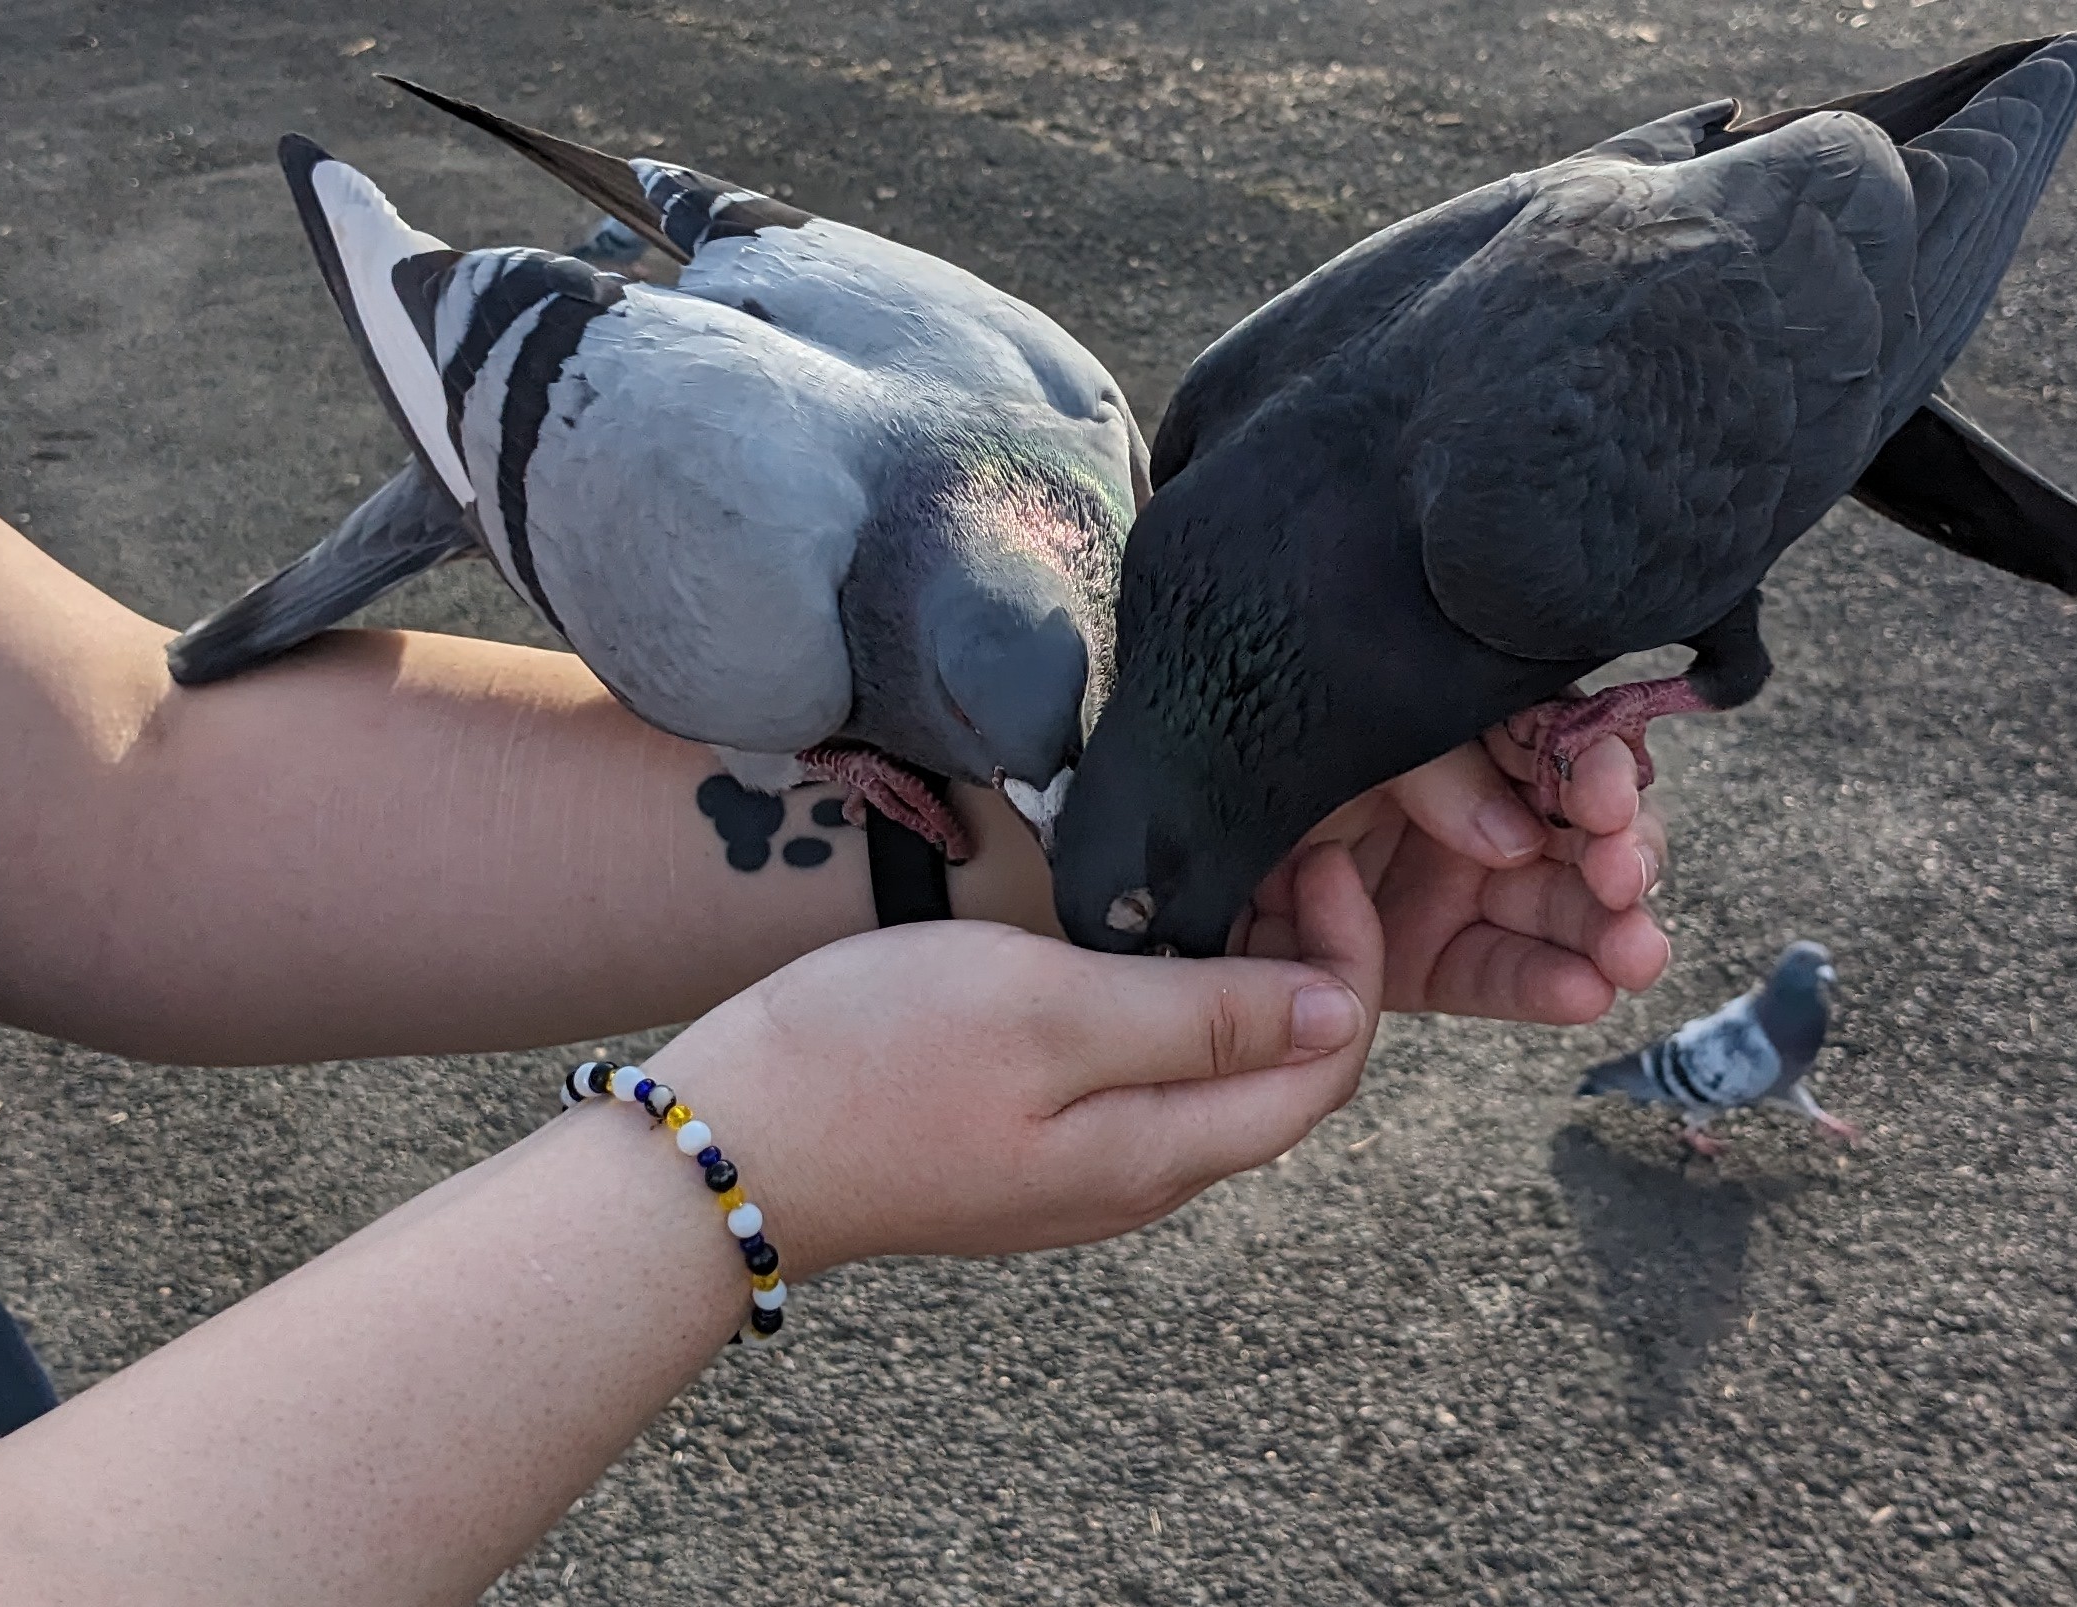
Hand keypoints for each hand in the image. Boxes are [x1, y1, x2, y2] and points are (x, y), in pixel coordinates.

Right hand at [649, 845, 1384, 1276]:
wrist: (726, 1147)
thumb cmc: (876, 1060)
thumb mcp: (1052, 1011)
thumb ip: (1202, 1018)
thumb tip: (1336, 1010)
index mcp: (1163, 1151)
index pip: (1327, 1067)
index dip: (1349, 961)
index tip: (1316, 858)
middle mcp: (1140, 1176)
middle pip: (1282, 1075)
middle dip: (1308, 961)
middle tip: (1274, 848)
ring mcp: (1082, 1169)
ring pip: (1214, 1073)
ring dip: (1240, 976)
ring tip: (1211, 875)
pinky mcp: (1029, 1147)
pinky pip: (1146, 1077)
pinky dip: (1173, 1001)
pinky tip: (1130, 936)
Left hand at [1235, 730, 1669, 1023]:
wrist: (1166, 812)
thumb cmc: (1259, 738)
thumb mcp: (1350, 726)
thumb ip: (1440, 771)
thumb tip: (1517, 842)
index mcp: (1472, 731)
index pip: (1563, 745)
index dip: (1599, 772)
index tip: (1605, 799)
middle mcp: (1477, 805)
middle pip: (1581, 834)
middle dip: (1620, 859)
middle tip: (1623, 878)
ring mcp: (1452, 883)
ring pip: (1559, 911)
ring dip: (1608, 931)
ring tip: (1635, 952)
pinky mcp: (1422, 956)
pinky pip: (1494, 975)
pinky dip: (1543, 986)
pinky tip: (1585, 992)